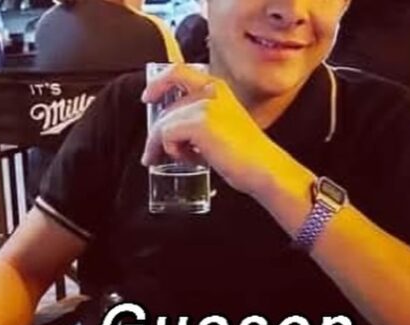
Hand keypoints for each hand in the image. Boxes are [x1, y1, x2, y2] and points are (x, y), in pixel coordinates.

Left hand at [141, 64, 290, 196]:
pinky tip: (192, 159)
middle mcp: (210, 90)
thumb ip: (199, 116)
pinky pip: (166, 135)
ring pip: (164, 123)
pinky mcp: (199, 122)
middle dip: (156, 133)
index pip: (178, 71)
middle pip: (167, 107)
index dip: (158, 82)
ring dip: (163, 146)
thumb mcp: (222, 124)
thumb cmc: (245, 153)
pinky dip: (172, 151)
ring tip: (179, 160)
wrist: (262, 167)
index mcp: (217, 87)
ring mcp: (205, 104)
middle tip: (154, 154)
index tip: (147, 98)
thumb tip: (167, 127)